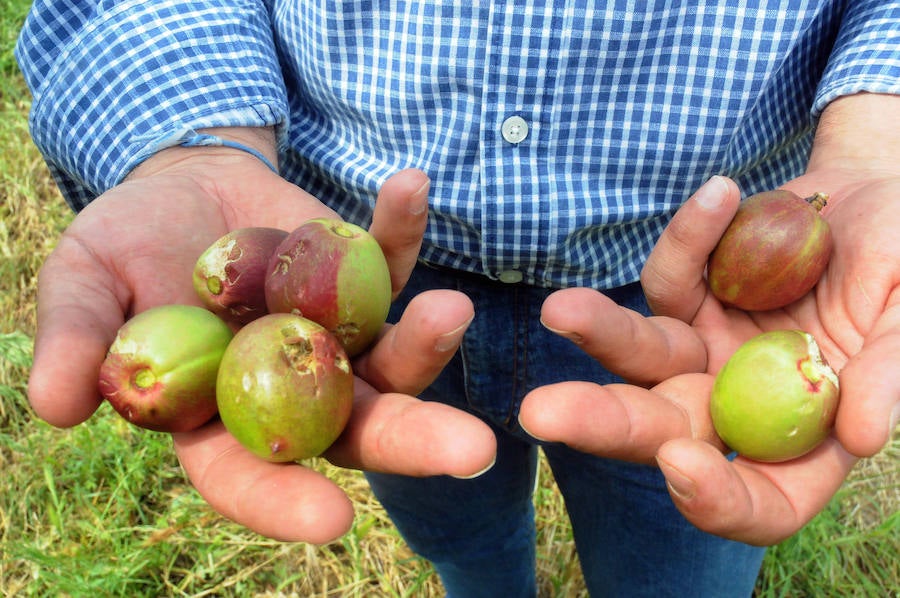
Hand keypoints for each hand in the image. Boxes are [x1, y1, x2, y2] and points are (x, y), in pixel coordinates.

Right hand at [28, 128, 495, 542]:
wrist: (179, 187)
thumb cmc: (121, 247)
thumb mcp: (83, 284)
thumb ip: (78, 341)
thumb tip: (55, 406)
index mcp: (220, 414)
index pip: (251, 473)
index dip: (286, 500)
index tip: (336, 521)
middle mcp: (292, 387)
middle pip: (355, 428)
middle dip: (412, 441)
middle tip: (472, 451)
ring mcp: (336, 333)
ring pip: (392, 355)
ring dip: (426, 340)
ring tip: (450, 309)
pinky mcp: (360, 276)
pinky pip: (387, 260)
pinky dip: (400, 230)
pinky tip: (408, 188)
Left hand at [519, 164, 898, 544]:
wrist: (881, 202)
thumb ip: (895, 371)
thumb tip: (862, 433)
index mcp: (806, 439)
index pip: (761, 502)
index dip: (719, 500)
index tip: (681, 464)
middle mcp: (742, 405)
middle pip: (666, 434)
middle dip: (604, 426)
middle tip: (541, 414)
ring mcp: (707, 352)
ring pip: (641, 357)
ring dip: (599, 335)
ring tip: (559, 309)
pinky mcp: (688, 298)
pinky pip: (669, 276)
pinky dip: (688, 239)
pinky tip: (723, 194)